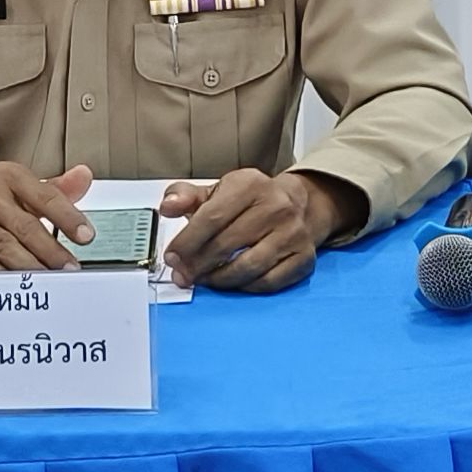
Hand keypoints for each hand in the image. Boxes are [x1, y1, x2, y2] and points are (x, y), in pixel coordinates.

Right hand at [0, 161, 93, 271]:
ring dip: (30, 267)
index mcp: (9, 177)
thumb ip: (52, 188)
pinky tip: (15, 285)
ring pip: (4, 246)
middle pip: (26, 226)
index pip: (45, 196)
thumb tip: (85, 178)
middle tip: (71, 270)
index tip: (86, 236)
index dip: (68, 217)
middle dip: (52, 251)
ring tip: (51, 282)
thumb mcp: (12, 183)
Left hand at [156, 169, 348, 293]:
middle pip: (226, 245)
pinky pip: (267, 282)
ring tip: (204, 279)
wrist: (299, 204)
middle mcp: (276, 206)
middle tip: (183, 275)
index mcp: (250, 184)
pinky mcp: (303, 258)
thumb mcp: (219, 190)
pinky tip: (231, 283)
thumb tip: (167, 206)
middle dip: (197, 265)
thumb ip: (187, 196)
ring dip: (218, 280)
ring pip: (247, 268)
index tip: (172, 257)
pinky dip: (244, 287)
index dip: (187, 242)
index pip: (211, 218)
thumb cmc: (252, 200)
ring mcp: (293, 233)